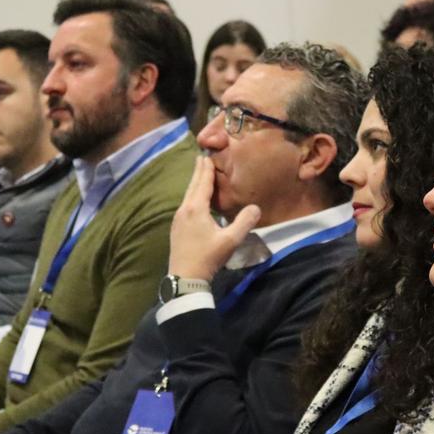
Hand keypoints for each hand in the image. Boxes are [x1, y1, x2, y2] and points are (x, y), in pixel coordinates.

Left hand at [168, 156, 260, 280]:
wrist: (185, 278)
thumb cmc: (208, 257)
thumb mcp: (230, 241)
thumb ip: (244, 222)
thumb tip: (256, 207)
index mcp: (196, 208)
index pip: (202, 183)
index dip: (206, 169)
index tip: (207, 155)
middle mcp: (184, 210)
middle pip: (192, 186)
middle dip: (198, 172)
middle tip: (201, 157)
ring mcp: (178, 219)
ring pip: (187, 196)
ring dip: (194, 184)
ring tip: (199, 175)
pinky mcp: (177, 229)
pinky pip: (185, 205)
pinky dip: (191, 196)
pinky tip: (195, 201)